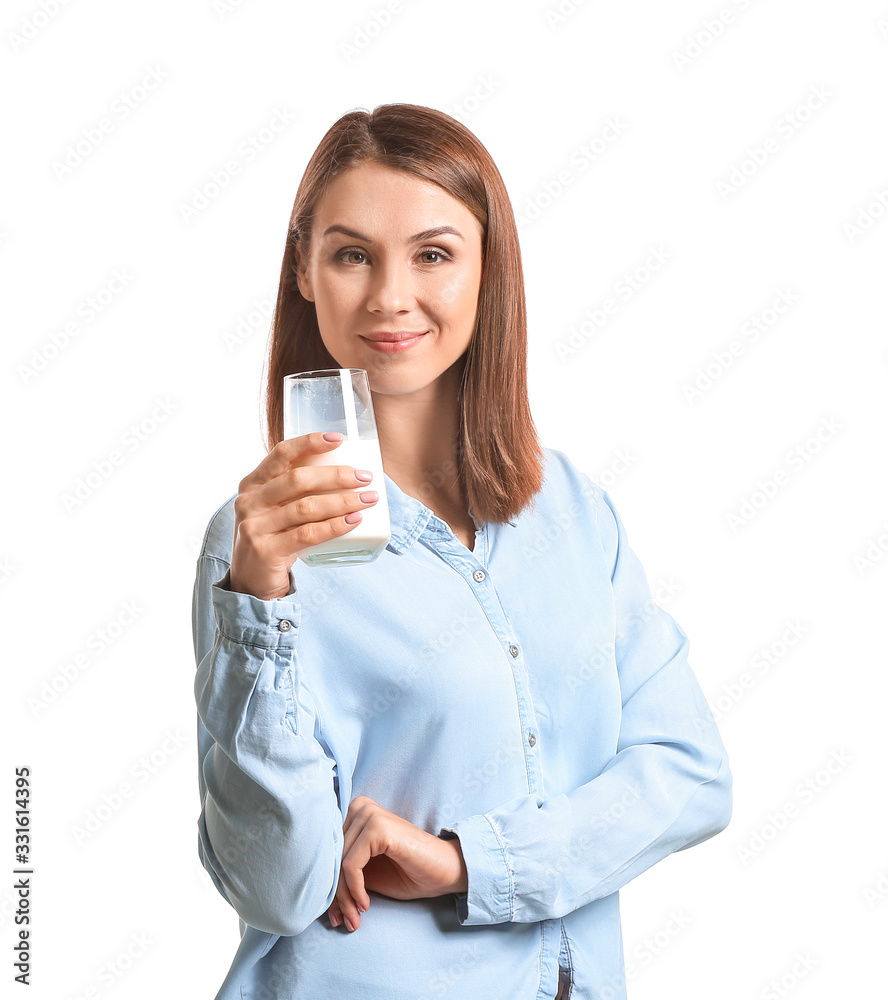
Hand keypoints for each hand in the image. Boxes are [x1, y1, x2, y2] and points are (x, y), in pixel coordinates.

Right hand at [228, 431, 379, 599]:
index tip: (338, 439)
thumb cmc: (272, 538)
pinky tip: (353, 521)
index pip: (281, 453)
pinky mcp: (266, 550)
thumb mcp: (275, 509)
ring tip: (368, 499)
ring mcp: (255, 526)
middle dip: (337, 475)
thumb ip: (295, 491)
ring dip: (343, 501)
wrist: (250, 581)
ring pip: (306, 507)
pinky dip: (335, 526)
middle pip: (298, 479)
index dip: (309, 442)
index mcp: (253, 483)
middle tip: (365, 478)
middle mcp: (250, 501)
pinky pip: (308, 534)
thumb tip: (345, 474)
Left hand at [327, 796, 467, 931]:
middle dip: (335, 895)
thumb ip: (344, 874)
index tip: (334, 914)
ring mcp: (370, 814)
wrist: (445, 871)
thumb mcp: (368, 874)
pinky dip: (354, 889)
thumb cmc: (408, 872)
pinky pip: (351, 864)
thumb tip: (315, 895)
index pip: (328, 851)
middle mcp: (360, 807)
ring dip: (344, 897)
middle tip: (344, 921)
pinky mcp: (379, 827)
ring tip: (355, 918)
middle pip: (331, 857)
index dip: (328, 885)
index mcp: (355, 813)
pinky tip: (365, 904)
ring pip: (338, 863)